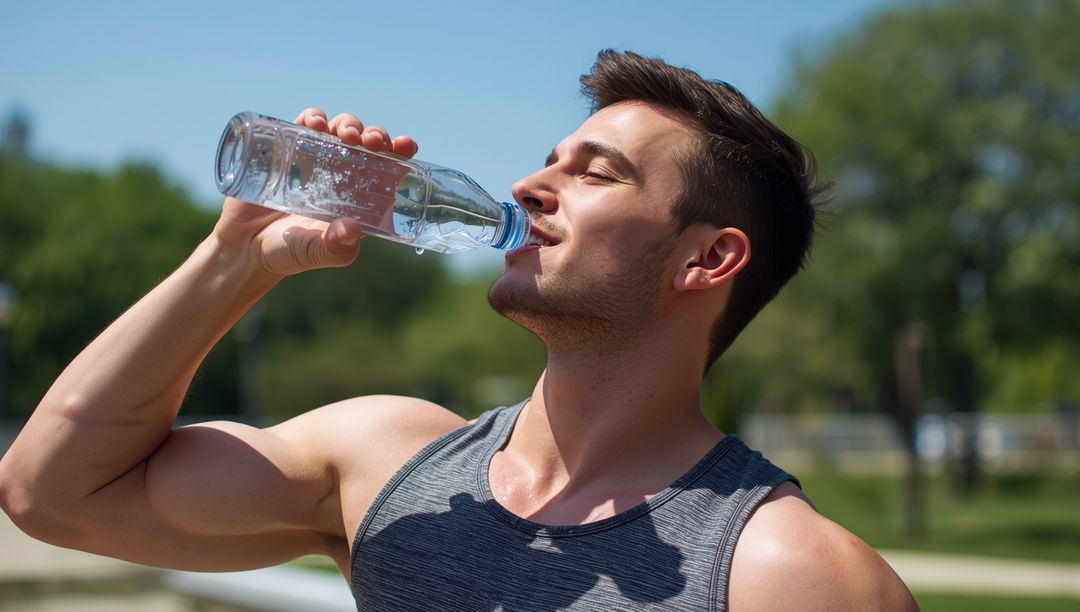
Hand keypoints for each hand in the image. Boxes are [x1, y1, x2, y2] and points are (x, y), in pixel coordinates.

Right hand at [211, 108, 419, 276]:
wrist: (245, 249)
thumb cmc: (288, 254)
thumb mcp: (317, 252)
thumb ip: (336, 246)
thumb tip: (353, 228)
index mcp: (358, 197)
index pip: (386, 168)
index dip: (399, 152)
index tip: (406, 145)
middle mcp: (340, 176)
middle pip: (366, 144)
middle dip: (374, 135)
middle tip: (372, 141)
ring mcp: (314, 161)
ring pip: (338, 130)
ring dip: (348, 123)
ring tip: (345, 133)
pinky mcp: (287, 152)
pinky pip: (303, 126)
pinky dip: (312, 117)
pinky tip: (315, 121)